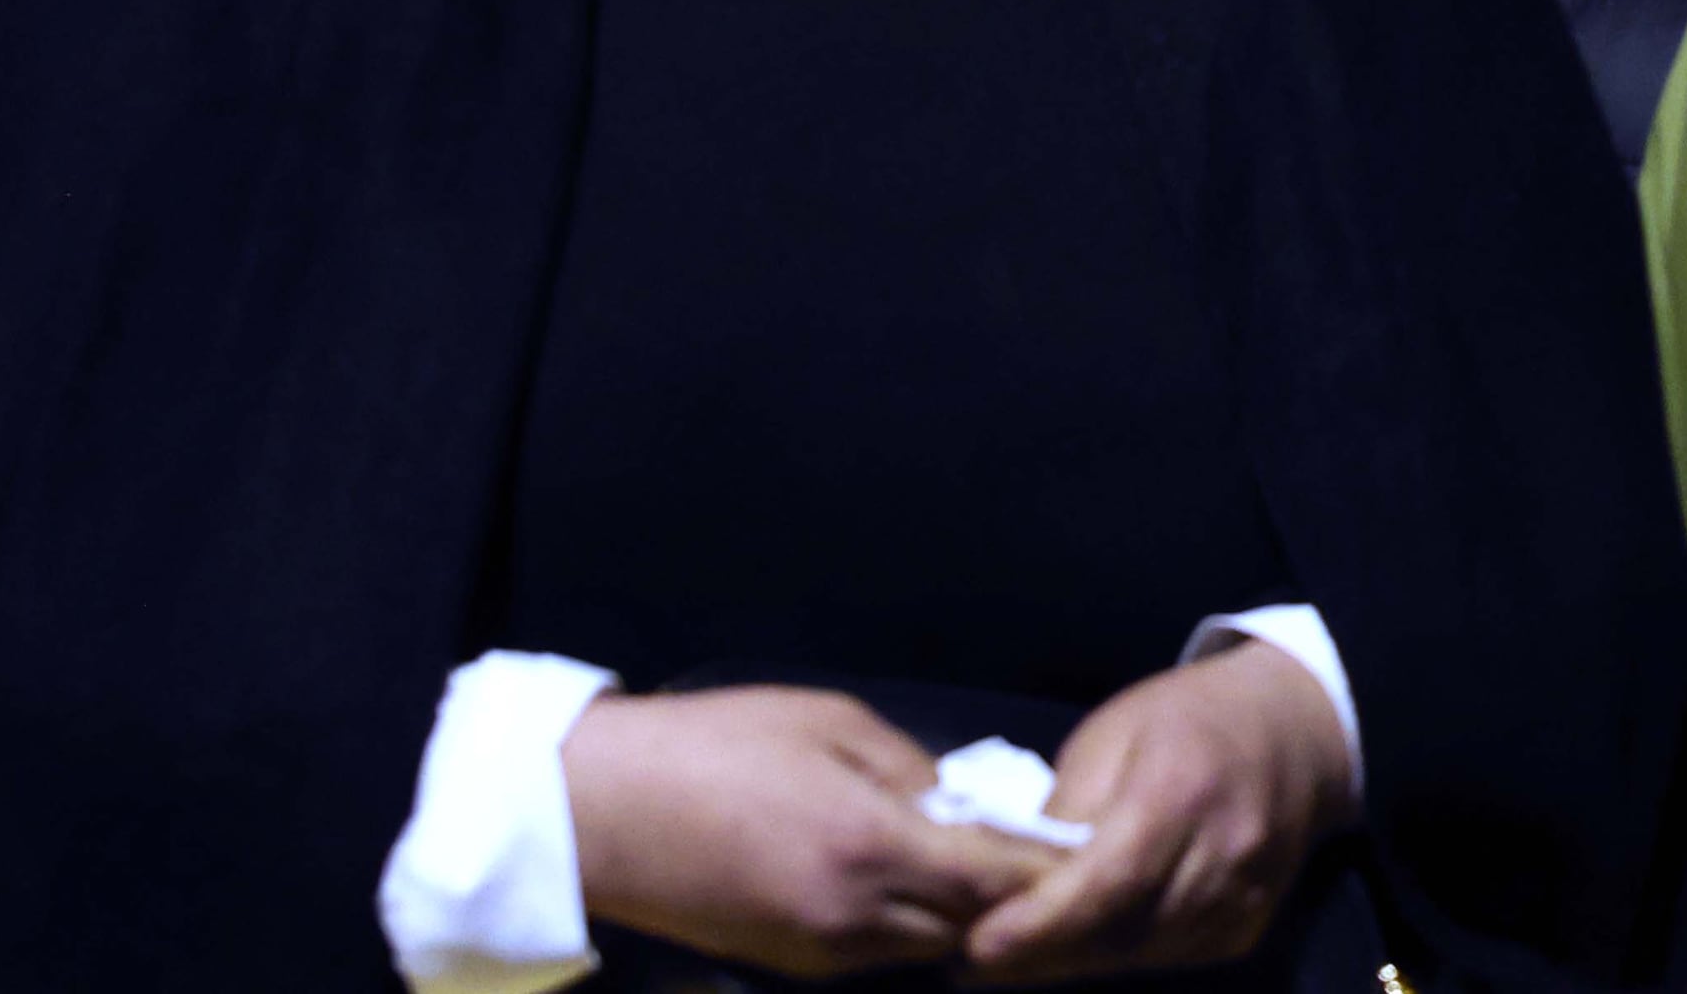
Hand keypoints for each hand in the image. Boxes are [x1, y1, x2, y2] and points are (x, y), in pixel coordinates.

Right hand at [565, 685, 1059, 977]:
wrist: (604, 811)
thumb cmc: (715, 745)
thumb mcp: (831, 723)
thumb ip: (911, 769)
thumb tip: (963, 804)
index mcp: (873, 846)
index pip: (998, 879)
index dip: (1047, 867)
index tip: (1083, 847)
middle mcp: (856, 917)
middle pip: (973, 928)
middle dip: (1010, 896)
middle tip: (1038, 855)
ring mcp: (820, 952)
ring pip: (928, 948)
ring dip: (958, 914)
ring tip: (972, 861)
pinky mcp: (789, 965)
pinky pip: (879, 954)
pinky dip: (908, 925)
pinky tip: (907, 880)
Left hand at [957, 636, 1358, 981]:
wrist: (1293, 731)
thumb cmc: (1187, 718)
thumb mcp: (1111, 733)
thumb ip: (1066, 807)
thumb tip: (1013, 874)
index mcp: (1181, 790)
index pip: (1107, 881)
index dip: (1041, 924)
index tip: (979, 946)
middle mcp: (1222, 854)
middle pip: (1121, 932)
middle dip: (1042, 953)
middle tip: (976, 961)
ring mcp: (1243, 899)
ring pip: (1142, 955)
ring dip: (1074, 962)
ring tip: (1016, 955)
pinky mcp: (1246, 928)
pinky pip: (1170, 957)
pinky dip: (1120, 956)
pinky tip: (1080, 943)